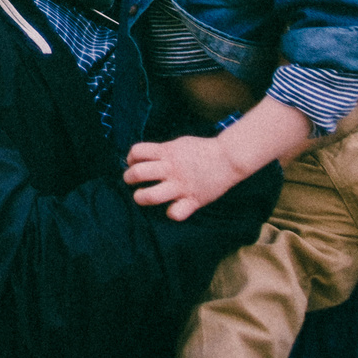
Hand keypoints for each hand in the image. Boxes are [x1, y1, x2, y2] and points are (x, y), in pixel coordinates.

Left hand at [123, 134, 245, 221]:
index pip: (137, 152)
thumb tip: (141, 157)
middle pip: (138, 173)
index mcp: (167, 152)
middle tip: (130, 180)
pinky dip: (171, 213)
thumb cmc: (202, 150)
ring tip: (141, 196)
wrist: (228, 158)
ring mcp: (180, 185)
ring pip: (151, 196)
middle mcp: (171, 169)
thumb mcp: (178, 143)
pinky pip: (175, 213)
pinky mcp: (192, 200)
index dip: (130, 158)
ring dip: (140, 197)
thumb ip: (161, 151)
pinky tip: (171, 208)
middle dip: (128, 178)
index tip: (133, 162)